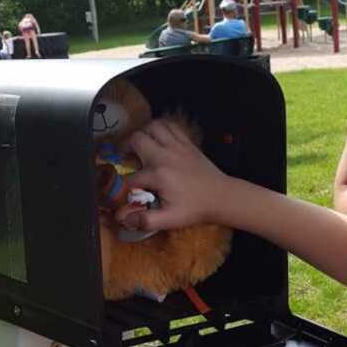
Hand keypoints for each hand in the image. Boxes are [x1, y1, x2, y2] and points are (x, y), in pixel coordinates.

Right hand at [120, 118, 227, 232]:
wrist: (221, 196)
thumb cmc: (195, 209)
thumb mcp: (170, 220)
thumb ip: (147, 220)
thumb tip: (125, 219)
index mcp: (158, 175)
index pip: (131, 177)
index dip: (124, 185)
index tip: (126, 190)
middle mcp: (165, 156)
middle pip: (136, 139)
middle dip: (125, 147)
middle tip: (126, 157)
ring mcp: (177, 146)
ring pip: (152, 126)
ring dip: (143, 133)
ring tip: (140, 145)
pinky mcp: (187, 142)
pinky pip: (170, 125)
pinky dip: (160, 128)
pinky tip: (158, 139)